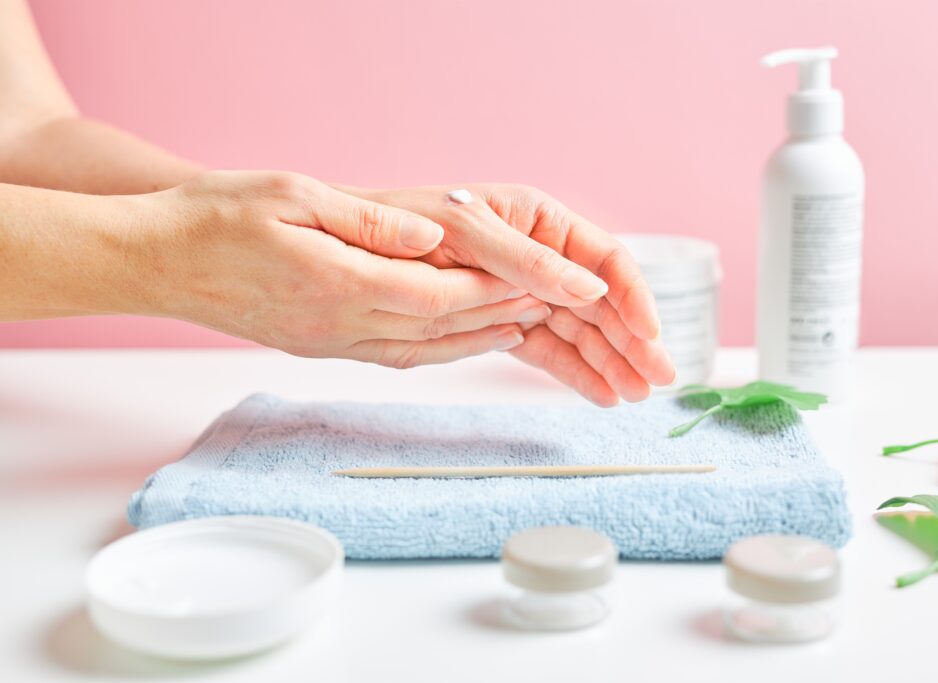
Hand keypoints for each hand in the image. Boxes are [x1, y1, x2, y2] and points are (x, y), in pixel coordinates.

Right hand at [123, 171, 552, 365]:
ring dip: (477, 341)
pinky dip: (439, 351)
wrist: (158, 261)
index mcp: (337, 284)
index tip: (539, 285)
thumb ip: (368, 222)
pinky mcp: (321, 347)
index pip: (438, 297)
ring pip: (423, 352)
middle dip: (501, 317)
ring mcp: (330, 342)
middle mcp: (340, 324)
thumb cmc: (217, 218)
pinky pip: (395, 357)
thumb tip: (432, 236)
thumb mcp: (292, 196)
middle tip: (552, 307)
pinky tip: (460, 342)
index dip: (494, 293)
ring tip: (524, 326)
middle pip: (441, 330)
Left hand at [338, 183, 675, 405]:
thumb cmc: (406, 225)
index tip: (650, 334)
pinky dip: (574, 371)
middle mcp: (539, 257)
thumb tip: (593, 289)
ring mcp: (523, 293)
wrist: (349, 253)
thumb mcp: (468, 232)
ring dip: (611, 362)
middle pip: (601, 302)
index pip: (604, 259)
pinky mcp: (502, 322)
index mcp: (539, 221)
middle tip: (660, 380)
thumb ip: (529, 261)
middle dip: (632, 341)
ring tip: (636, 395)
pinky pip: (547, 349)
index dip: (634, 297)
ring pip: (580, 330)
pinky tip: (601, 394)